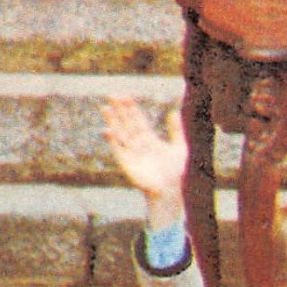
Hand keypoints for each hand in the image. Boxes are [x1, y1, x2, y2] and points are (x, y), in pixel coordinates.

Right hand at [100, 95, 187, 227]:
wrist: (171, 191)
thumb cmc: (177, 172)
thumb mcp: (180, 147)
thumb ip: (176, 130)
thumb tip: (174, 111)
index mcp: (149, 140)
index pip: (137, 120)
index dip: (131, 108)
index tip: (126, 96)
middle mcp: (138, 145)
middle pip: (126, 123)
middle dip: (119, 110)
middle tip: (112, 95)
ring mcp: (131, 154)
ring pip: (119, 134)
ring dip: (112, 122)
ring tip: (106, 108)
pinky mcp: (126, 164)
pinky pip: (117, 151)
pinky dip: (112, 141)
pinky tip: (107, 131)